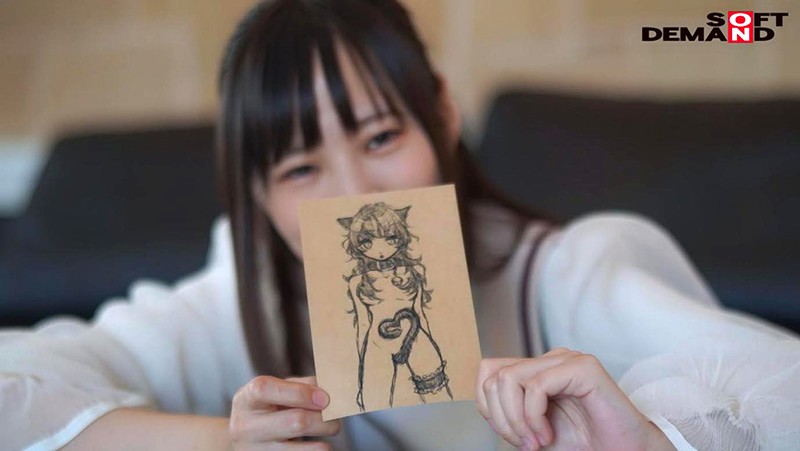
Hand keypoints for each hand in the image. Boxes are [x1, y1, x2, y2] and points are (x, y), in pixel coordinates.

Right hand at [229, 375, 340, 449]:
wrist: (245, 438)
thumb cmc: (267, 407)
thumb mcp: (276, 390)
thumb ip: (301, 386)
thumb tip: (330, 391)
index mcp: (246, 399)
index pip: (266, 390)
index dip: (300, 392)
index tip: (324, 398)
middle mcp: (247, 427)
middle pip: (296, 422)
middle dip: (324, 418)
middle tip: (334, 415)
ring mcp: (257, 450)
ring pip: (306, 449)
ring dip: (325, 440)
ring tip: (327, 429)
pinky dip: (317, 450)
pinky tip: (314, 443)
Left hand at [476, 348, 674, 450]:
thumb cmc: (583, 442)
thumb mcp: (531, 428)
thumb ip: (508, 411)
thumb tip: (482, 402)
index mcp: (536, 369)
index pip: (488, 371)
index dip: (488, 406)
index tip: (512, 435)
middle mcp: (550, 359)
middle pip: (495, 376)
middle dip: (502, 418)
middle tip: (526, 443)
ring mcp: (567, 359)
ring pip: (510, 379)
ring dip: (517, 420)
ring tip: (537, 441)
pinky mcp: (583, 367)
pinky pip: (537, 386)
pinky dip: (534, 417)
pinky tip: (547, 435)